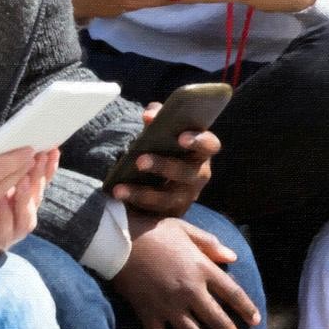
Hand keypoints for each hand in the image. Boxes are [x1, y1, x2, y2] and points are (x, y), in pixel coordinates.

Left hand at [0, 149, 58, 253]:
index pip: (36, 182)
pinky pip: (3, 233)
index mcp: (11, 198)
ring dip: (25, 199)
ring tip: (21, 179)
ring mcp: (2, 232)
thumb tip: (6, 142)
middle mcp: (11, 216)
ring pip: (26, 220)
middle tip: (40, 158)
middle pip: (34, 198)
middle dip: (39, 178)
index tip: (53, 149)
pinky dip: (4, 217)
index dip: (46, 168)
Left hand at [109, 101, 218, 216]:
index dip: (199, 141)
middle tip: (140, 160)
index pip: (210, 145)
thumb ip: (158, 117)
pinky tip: (118, 193)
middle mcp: (199, 175)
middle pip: (187, 173)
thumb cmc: (163, 145)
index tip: (181, 137)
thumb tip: (149, 116)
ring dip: (143, 193)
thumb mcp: (161, 130)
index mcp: (201, 151)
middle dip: (164, 166)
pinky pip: (155, 211)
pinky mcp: (172, 212)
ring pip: (169, 197)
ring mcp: (186, 196)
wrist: (156, 174)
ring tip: (120, 188)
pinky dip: (134, 201)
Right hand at [111, 212, 260, 328]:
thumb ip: (210, 243)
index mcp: (201, 268)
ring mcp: (169, 305)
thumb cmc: (153, 229)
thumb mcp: (185, 229)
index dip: (246, 308)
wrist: (119, 238)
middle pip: (217, 321)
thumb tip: (233, 256)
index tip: (255, 322)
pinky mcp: (148, 313)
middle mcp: (190, 291)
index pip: (232, 292)